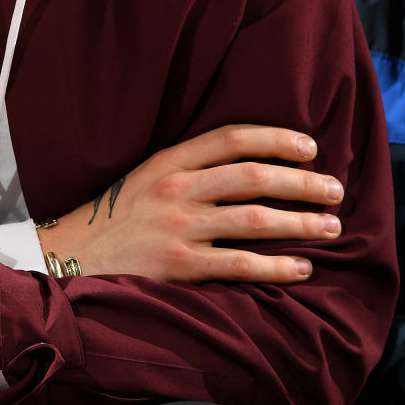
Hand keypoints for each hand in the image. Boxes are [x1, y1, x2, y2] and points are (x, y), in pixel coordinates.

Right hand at [38, 125, 342, 283]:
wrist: (68, 259)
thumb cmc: (114, 220)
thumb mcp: (144, 178)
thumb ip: (188, 170)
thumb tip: (249, 166)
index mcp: (168, 161)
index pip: (232, 138)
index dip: (276, 139)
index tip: (310, 147)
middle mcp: (175, 189)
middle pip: (253, 177)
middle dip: (302, 182)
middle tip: (336, 189)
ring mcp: (178, 228)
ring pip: (254, 219)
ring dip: (300, 222)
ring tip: (331, 226)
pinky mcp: (179, 266)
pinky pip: (240, 265)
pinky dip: (277, 265)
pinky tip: (302, 266)